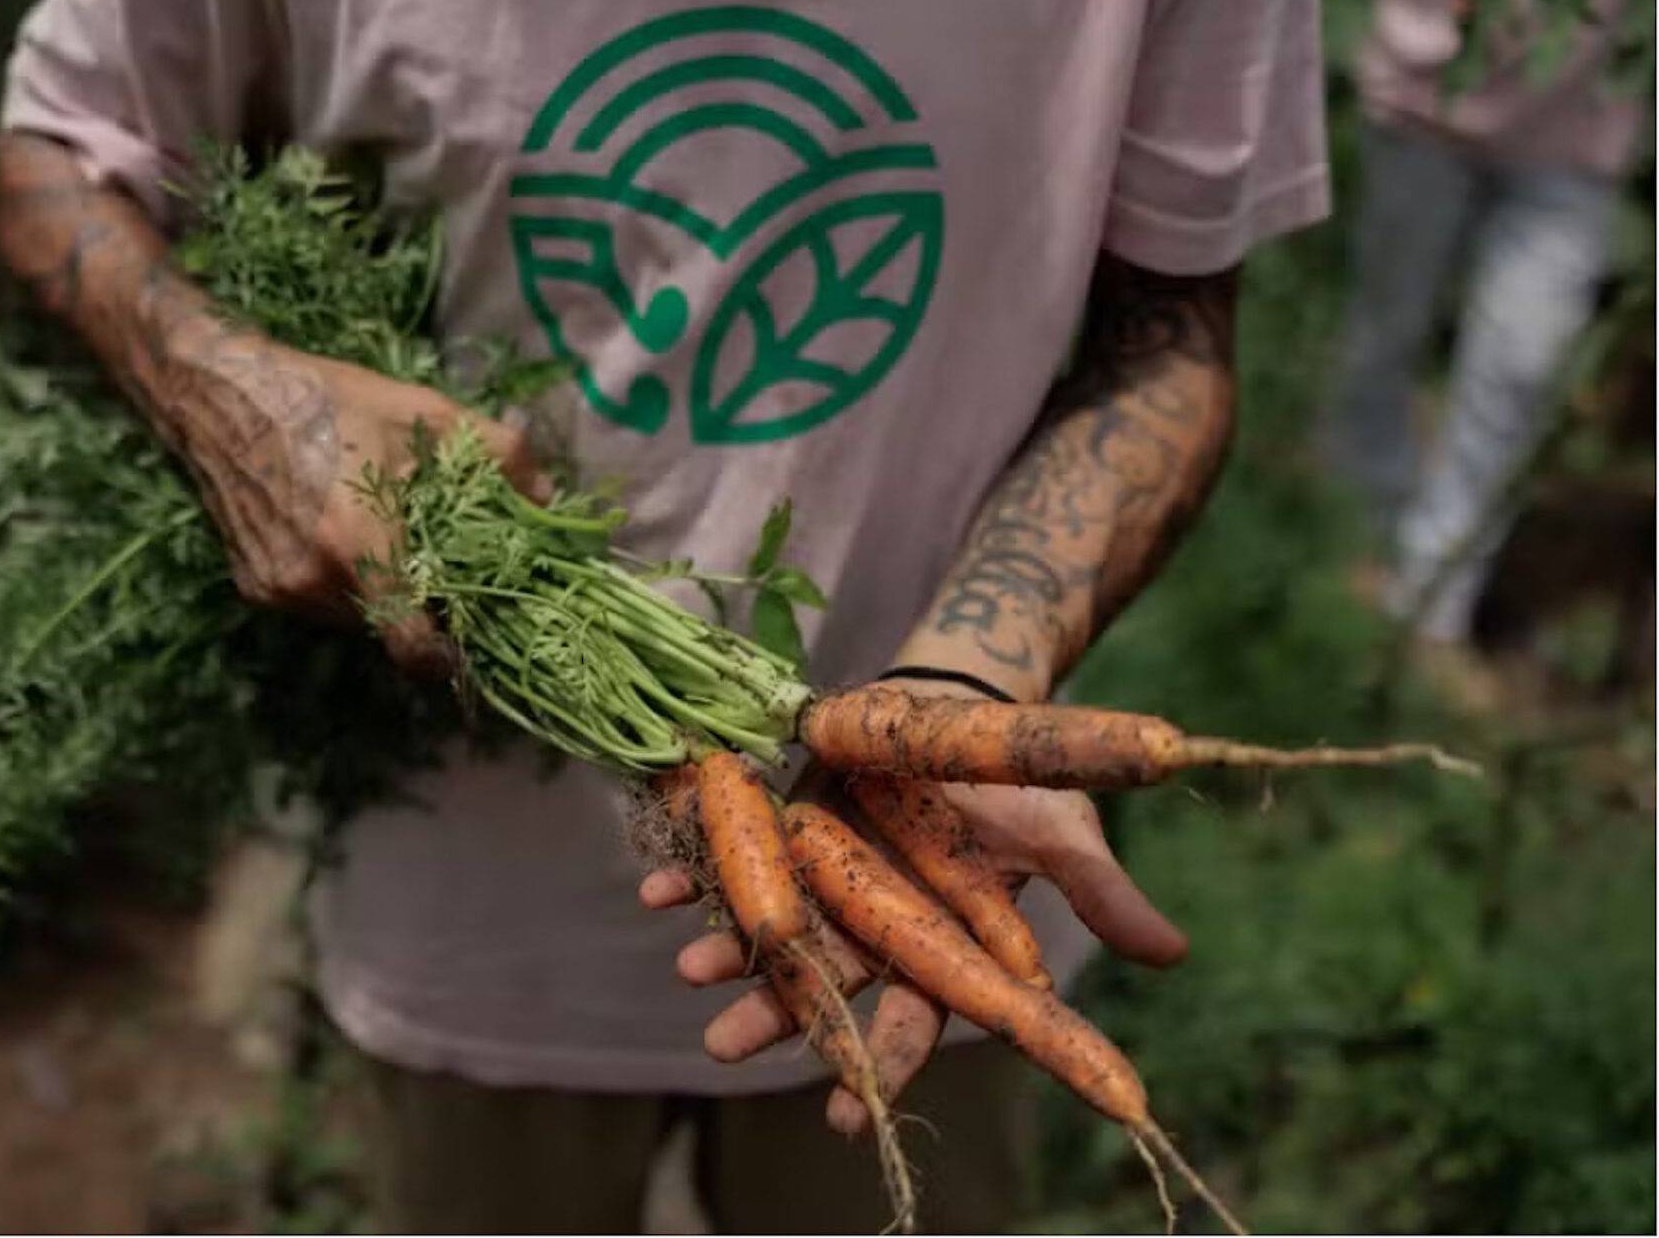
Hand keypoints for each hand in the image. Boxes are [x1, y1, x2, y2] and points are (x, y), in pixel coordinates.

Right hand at [178, 335, 547, 669]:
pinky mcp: (253, 586)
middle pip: (389, 627)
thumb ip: (499, 458)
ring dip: (378, 593)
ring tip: (384, 537)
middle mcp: (314, 580)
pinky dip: (340, 583)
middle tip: (436, 563)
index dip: (447, 655)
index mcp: (360, 544)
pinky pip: (317, 605)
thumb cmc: (329, 399)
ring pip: (353, 619)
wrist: (219, 393)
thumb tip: (551, 500)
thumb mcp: (426, 413)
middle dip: (419, 605)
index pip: (411, 644)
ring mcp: (278, 588)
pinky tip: (338, 533)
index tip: (471, 643)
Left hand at [638, 688, 1186, 1133]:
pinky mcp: (785, 829)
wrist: (963, 709)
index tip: (843, 1116)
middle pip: (823, 987)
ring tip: (687, 973)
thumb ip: (1102, 895)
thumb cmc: (1018, 787)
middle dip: (776, 1020)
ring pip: (771, 933)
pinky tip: (651, 888)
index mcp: (940, 946)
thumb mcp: (1063, 832)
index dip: (879, 1063)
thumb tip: (1174, 954)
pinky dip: (689, 873)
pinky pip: (731, 858)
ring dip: (725, 953)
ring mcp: (822, 880)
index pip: (912, 1020)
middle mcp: (873, 926)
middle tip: (724, 1049)